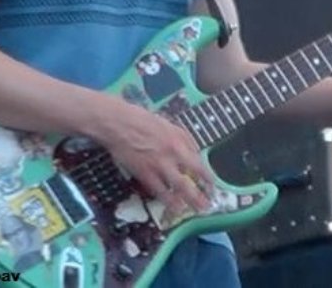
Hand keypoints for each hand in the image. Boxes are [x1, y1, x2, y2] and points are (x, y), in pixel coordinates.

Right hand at [98, 98, 212, 214]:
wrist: (119, 123)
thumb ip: (184, 138)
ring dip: (186, 200)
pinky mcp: (143, 173)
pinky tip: (173, 206)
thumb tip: (195, 152)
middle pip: (189, 179)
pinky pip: (158, 190)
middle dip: (199, 194)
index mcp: (178, 141)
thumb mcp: (168, 124)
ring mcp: (157, 166)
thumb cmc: (143, 119)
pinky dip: (167, 199)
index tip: (213, 185)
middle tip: (207, 205)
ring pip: (176, 188)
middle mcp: (171, 155)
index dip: (207, 177)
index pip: (197, 163)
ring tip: (194, 210)